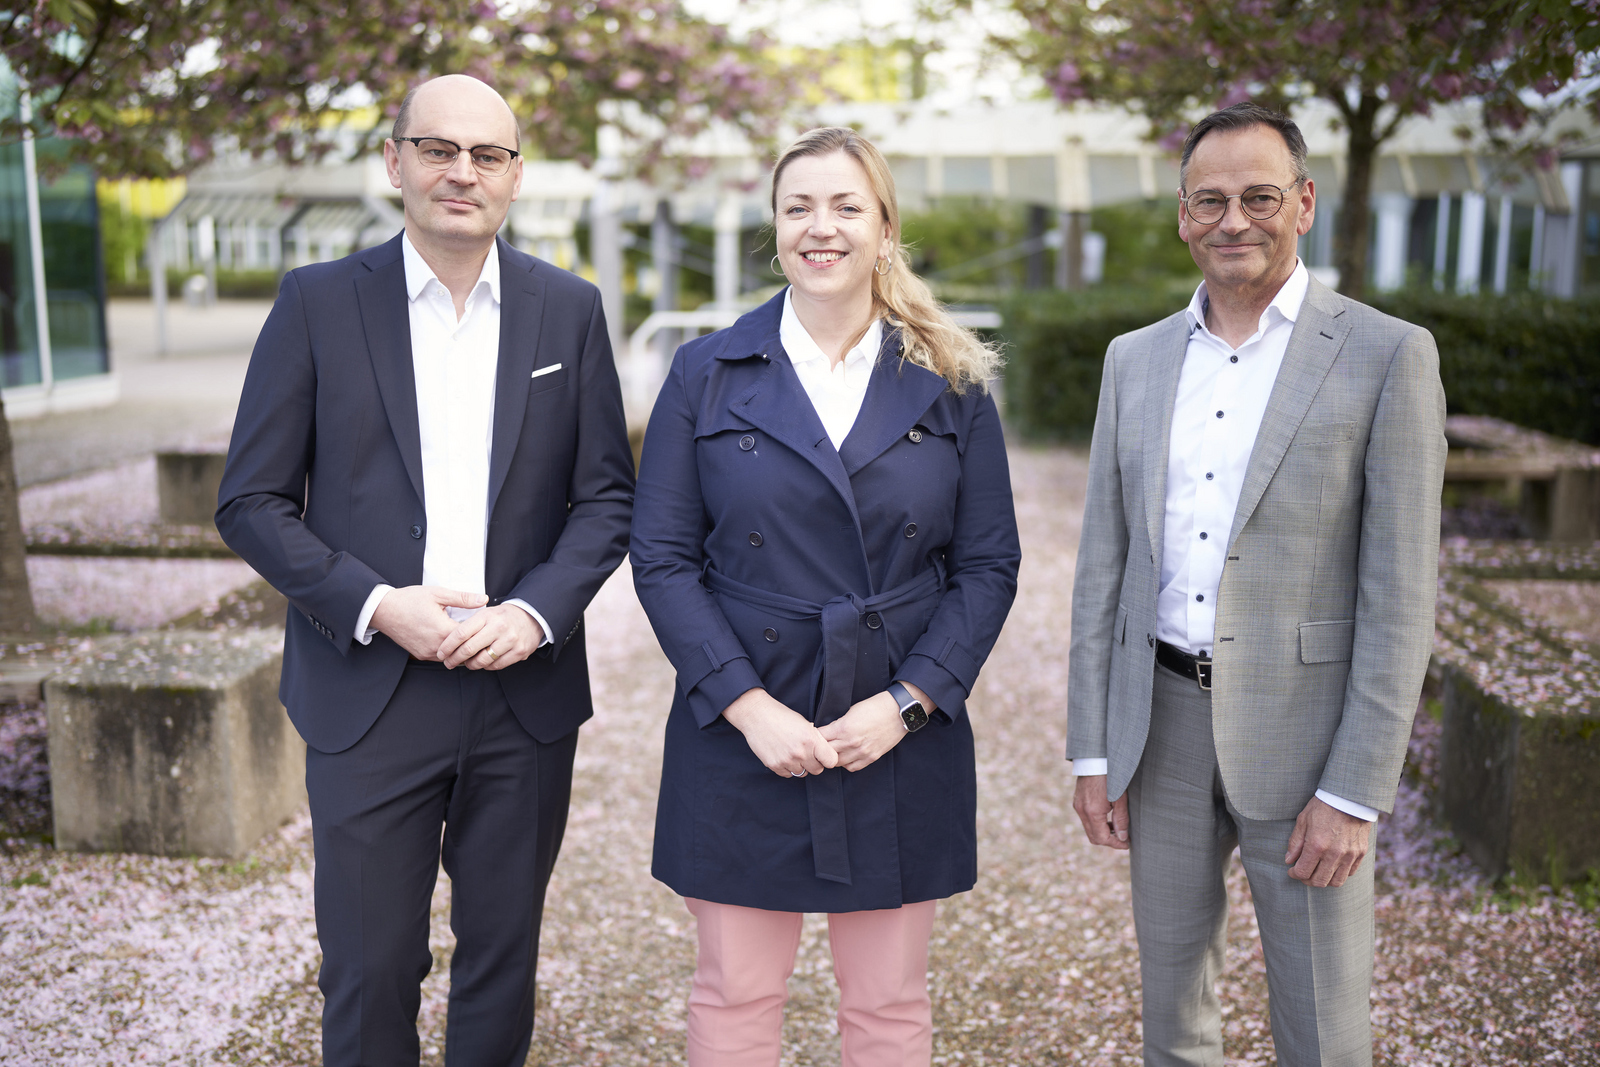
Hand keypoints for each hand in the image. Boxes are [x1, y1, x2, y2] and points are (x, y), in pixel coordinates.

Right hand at [371, 585, 488, 659]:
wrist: (383, 610)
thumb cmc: (409, 600)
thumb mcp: (438, 594)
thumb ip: (463, 598)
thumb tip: (484, 599)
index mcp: (442, 630)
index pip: (471, 638)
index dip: (481, 632)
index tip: (487, 626)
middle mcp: (435, 646)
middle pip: (463, 651)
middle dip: (473, 643)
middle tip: (484, 636)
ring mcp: (427, 653)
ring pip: (452, 657)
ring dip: (460, 649)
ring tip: (470, 639)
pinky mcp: (420, 655)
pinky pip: (440, 657)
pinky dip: (448, 652)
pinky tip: (453, 642)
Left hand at [438, 604, 545, 669]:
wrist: (532, 616)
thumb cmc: (503, 617)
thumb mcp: (486, 613)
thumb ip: (470, 625)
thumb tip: (450, 643)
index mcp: (487, 616)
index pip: (461, 633)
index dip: (448, 646)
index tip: (441, 653)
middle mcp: (498, 627)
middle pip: (469, 649)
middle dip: (455, 659)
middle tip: (449, 663)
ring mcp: (510, 640)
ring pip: (482, 660)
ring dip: (471, 665)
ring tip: (467, 663)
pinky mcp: (519, 651)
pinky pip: (496, 665)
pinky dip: (487, 666)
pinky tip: (484, 662)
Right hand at [722, 688, 839, 777]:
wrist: (757, 715)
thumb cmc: (782, 716)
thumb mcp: (804, 724)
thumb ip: (815, 739)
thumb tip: (823, 752)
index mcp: (811, 740)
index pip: (831, 761)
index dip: (828, 758)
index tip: (823, 755)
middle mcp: (801, 752)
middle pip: (817, 770)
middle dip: (814, 763)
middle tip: (807, 754)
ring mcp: (787, 760)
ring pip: (802, 773)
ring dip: (800, 766)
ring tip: (792, 752)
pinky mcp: (774, 765)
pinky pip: (787, 774)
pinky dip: (787, 768)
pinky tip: (783, 755)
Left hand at [819, 685, 921, 771]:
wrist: (898, 712)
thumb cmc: (875, 707)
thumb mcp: (851, 711)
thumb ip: (839, 724)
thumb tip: (828, 731)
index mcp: (843, 728)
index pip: (819, 738)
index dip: (814, 736)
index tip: (812, 735)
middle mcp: (851, 743)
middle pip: (826, 752)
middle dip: (820, 748)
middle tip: (818, 745)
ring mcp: (861, 752)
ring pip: (837, 763)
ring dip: (832, 757)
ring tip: (832, 751)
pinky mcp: (871, 758)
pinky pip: (852, 767)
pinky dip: (846, 764)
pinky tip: (846, 756)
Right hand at [1072, 774, 1128, 849]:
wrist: (1095, 759)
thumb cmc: (1111, 776)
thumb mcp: (1120, 798)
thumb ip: (1121, 819)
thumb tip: (1123, 837)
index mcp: (1092, 812)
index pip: (1102, 839)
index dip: (1116, 844)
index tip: (1127, 843)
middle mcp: (1082, 811)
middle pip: (1094, 838)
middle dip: (1109, 841)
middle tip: (1124, 838)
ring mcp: (1077, 806)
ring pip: (1089, 829)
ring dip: (1103, 832)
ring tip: (1117, 827)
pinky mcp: (1077, 802)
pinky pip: (1086, 820)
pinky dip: (1097, 824)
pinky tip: (1107, 817)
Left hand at [1285, 796, 1369, 886]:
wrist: (1350, 798)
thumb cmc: (1323, 807)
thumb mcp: (1303, 820)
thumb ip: (1295, 843)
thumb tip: (1289, 860)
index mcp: (1317, 845)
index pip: (1303, 872)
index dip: (1294, 874)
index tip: (1292, 870)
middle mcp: (1334, 853)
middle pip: (1319, 881)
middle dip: (1307, 880)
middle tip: (1303, 873)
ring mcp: (1350, 855)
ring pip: (1336, 882)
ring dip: (1324, 880)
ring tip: (1318, 871)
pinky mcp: (1361, 853)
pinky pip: (1350, 873)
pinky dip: (1340, 873)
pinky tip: (1332, 865)